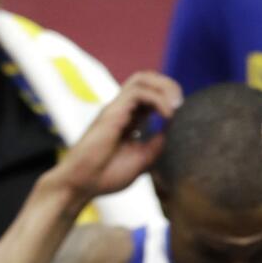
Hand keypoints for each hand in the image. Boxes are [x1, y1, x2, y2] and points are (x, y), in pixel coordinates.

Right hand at [51, 72, 181, 201]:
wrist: (81, 184)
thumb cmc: (105, 176)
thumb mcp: (141, 160)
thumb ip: (155, 145)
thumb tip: (168, 130)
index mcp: (128, 119)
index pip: (150, 94)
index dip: (167, 97)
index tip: (178, 114)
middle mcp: (121, 109)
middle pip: (146, 79)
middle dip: (168, 85)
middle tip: (180, 103)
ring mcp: (116, 108)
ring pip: (142, 78)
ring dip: (164, 87)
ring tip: (176, 106)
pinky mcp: (112, 112)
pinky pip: (138, 93)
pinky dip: (157, 100)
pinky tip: (167, 115)